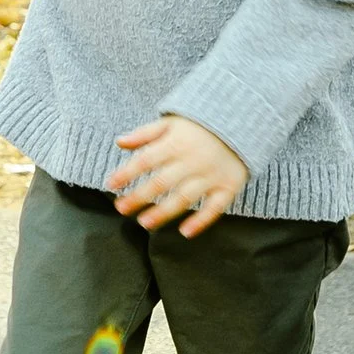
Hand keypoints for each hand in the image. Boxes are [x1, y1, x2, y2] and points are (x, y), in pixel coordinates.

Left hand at [105, 116, 247, 235]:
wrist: (242, 122)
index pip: (145, 160)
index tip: (111, 185)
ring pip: (184, 198)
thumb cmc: (199, 126)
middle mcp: (192, 161)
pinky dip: (202, 221)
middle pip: (161, 182)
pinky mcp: (228, 187)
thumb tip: (119, 142)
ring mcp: (211, 176)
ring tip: (144, 223)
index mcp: (175, 144)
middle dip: (139, 197)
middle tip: (120, 208)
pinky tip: (185, 232)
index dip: (127, 173)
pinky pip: (215, 207)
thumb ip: (145, 134)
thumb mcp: (171, 123)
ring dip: (164, 212)